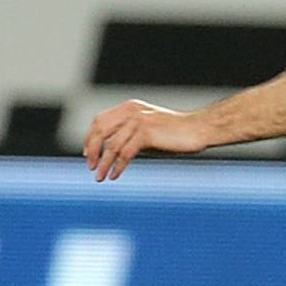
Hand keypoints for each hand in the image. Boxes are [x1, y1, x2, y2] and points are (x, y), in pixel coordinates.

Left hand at [83, 101, 209, 180]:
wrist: (197, 129)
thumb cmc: (174, 133)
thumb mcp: (146, 129)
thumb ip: (128, 134)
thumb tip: (108, 152)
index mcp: (129, 107)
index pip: (99, 120)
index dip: (90, 138)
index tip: (87, 154)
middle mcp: (131, 111)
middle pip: (101, 131)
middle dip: (93, 151)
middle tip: (91, 167)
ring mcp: (139, 121)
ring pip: (112, 145)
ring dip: (104, 164)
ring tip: (100, 177)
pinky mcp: (147, 133)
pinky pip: (125, 153)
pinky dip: (117, 166)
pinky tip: (114, 175)